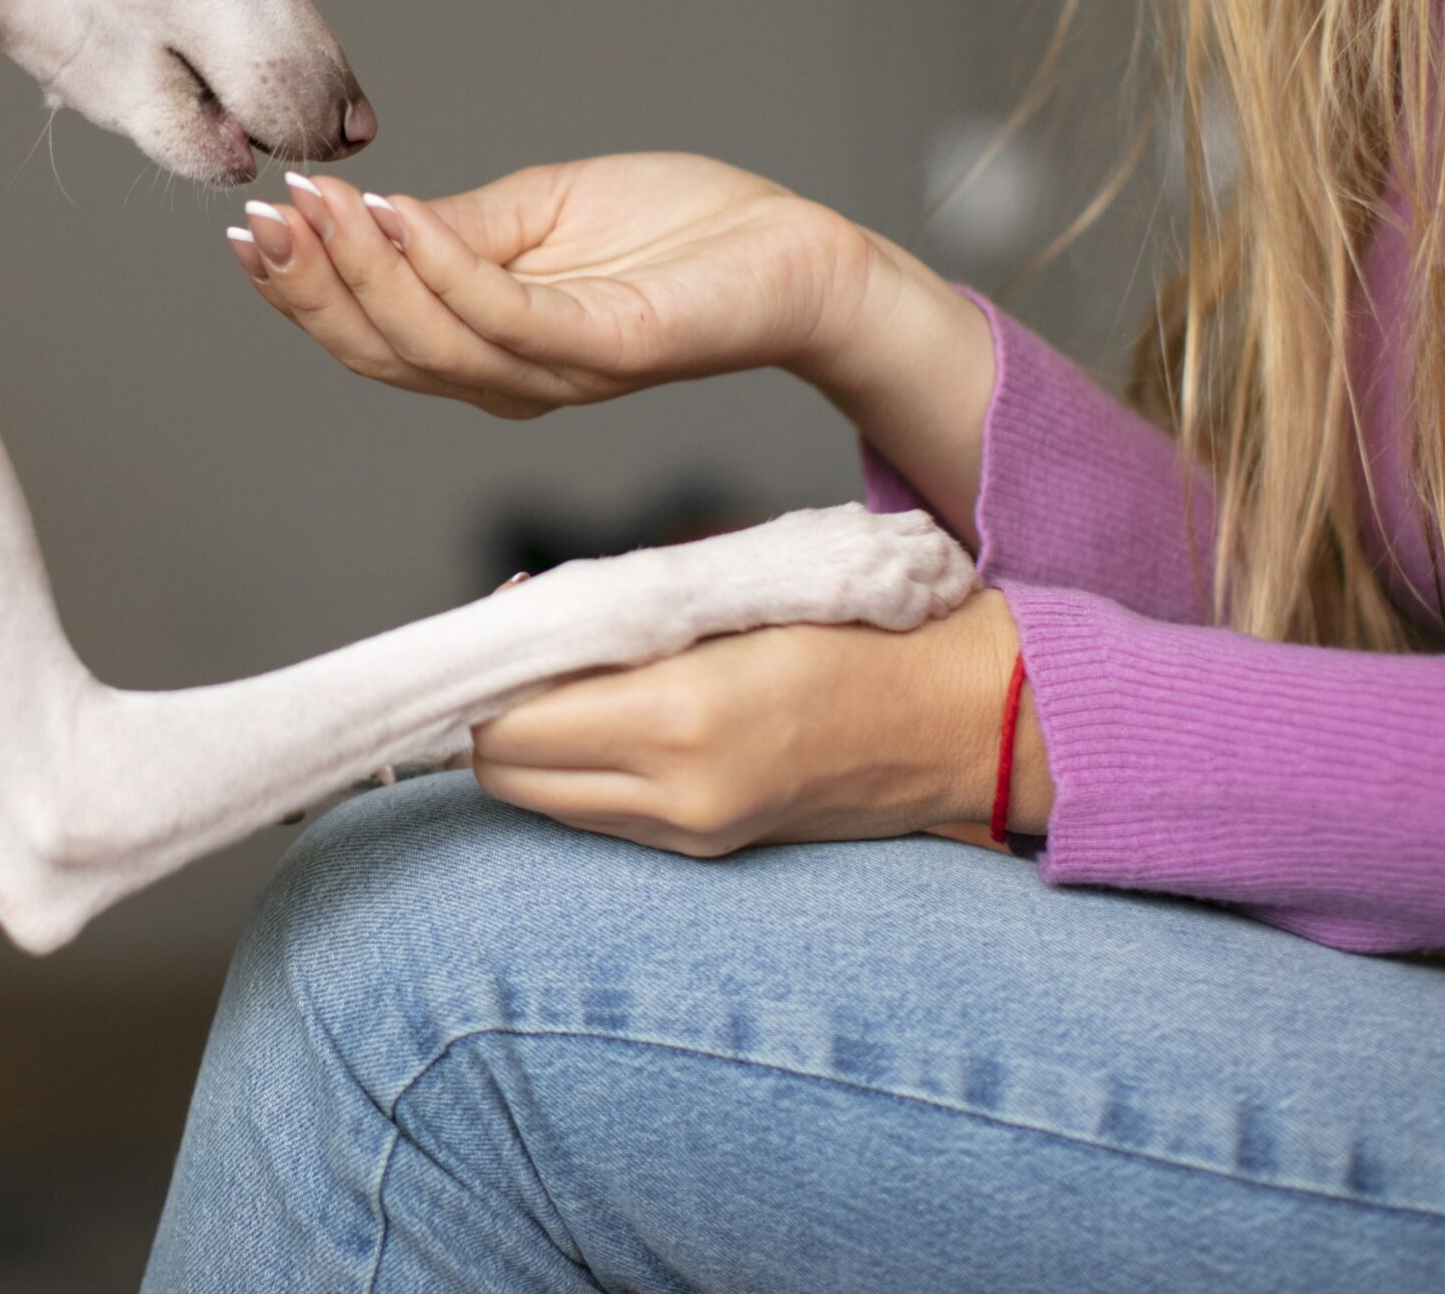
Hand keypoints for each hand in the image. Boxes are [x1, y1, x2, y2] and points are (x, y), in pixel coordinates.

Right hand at [224, 155, 875, 418]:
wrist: (792, 250)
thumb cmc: (674, 231)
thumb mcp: (536, 213)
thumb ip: (453, 230)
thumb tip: (364, 217)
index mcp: (487, 348)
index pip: (370, 334)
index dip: (302, 287)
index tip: (250, 223)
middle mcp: (512, 378)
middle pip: (382, 354)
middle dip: (310, 287)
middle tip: (263, 218)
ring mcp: (559, 370)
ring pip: (431, 344)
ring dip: (362, 271)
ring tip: (318, 205)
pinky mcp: (609, 347)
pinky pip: (506, 317)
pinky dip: (441, 269)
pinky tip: (398, 216)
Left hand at [468, 587, 1045, 857]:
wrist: (961, 715)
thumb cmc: (857, 627)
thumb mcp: (732, 595)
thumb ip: (621, 610)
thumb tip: (520, 612)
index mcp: (679, 715)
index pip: (508, 725)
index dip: (483, 678)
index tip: (495, 635)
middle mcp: (677, 791)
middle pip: (507, 774)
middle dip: (494, 716)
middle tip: (519, 658)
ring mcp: (693, 833)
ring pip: (544, 803)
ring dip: (532, 749)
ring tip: (566, 686)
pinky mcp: (709, 850)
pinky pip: (598, 817)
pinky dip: (581, 772)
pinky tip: (610, 722)